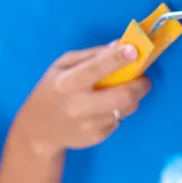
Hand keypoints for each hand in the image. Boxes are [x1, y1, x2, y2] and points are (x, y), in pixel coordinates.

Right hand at [10, 42, 151, 158]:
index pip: (95, 69)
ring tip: (122, 91)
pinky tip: (105, 108)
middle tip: (143, 78)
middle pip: (123, 96)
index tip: (134, 50)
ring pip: (127, 108)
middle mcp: (78, 105)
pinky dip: (118, 111)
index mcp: (66, 83)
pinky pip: (119, 120)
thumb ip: (90, 55)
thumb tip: (121, 44)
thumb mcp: (61, 66)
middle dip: (140, 84)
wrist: (38, 131)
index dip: (117, 59)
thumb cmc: (51, 90)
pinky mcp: (97, 137)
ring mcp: (89, 124)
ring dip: (132, 97)